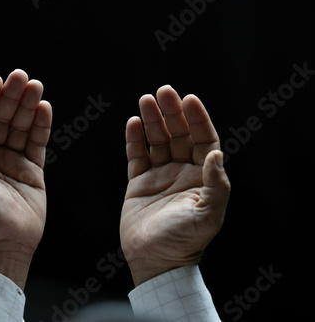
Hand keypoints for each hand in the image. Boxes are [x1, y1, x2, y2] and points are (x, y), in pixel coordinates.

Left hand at [0, 69, 51, 288]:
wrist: (5, 247)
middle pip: (1, 118)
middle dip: (10, 97)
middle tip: (21, 76)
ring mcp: (12, 161)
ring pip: (20, 127)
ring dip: (27, 106)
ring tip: (36, 86)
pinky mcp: (32, 170)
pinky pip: (37, 143)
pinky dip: (41, 126)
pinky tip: (44, 108)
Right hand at [120, 85, 230, 285]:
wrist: (154, 259)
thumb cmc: (184, 241)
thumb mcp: (208, 215)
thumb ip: (216, 184)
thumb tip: (217, 153)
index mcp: (201, 178)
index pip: (203, 140)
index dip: (198, 119)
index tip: (189, 99)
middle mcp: (181, 172)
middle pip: (179, 135)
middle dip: (172, 113)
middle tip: (164, 92)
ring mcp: (159, 176)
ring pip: (157, 141)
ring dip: (153, 120)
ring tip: (146, 100)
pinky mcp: (138, 183)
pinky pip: (137, 155)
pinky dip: (135, 139)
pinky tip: (134, 123)